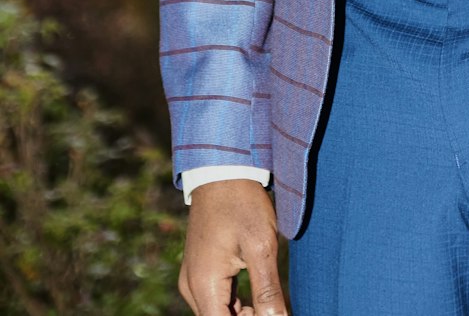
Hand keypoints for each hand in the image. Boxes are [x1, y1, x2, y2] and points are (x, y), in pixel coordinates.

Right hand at [179, 180, 288, 315]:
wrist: (222, 169)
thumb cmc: (242, 203)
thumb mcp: (261, 246)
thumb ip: (267, 290)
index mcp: (203, 285)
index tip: (273, 313)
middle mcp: (192, 287)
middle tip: (274, 306)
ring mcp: (193, 278)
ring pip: (218, 312)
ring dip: (243, 314)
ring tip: (269, 300)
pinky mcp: (199, 270)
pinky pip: (216, 298)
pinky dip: (235, 303)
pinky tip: (257, 292)